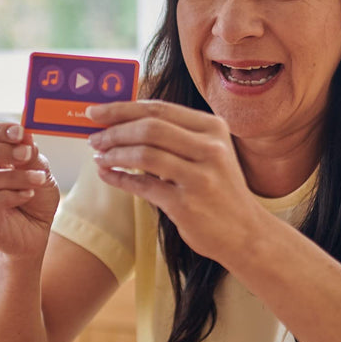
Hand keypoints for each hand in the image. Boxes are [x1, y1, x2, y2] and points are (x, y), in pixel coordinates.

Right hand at [0, 121, 59, 257]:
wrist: (35, 232)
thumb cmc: (34, 197)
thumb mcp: (39, 170)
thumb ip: (30, 154)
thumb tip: (25, 136)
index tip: (20, 132)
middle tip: (26, 154)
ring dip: (13, 177)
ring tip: (38, 179)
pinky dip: (11, 196)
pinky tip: (28, 195)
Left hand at [85, 99, 265, 264]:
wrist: (246, 233)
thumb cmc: (218, 189)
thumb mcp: (207, 152)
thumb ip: (174, 135)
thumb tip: (123, 120)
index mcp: (212, 127)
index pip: (158, 108)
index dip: (121, 108)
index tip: (95, 111)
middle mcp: (210, 148)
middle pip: (149, 128)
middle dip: (114, 131)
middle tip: (94, 139)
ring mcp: (200, 176)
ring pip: (144, 154)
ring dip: (114, 155)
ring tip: (99, 158)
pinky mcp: (186, 204)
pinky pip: (143, 186)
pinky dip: (119, 179)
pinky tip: (107, 175)